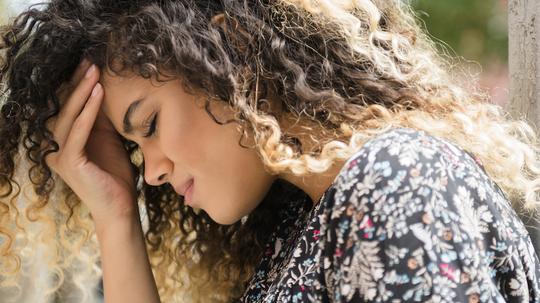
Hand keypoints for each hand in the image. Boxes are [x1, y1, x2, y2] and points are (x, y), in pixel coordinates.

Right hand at [44, 60, 137, 226]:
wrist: (121, 207)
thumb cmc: (117, 175)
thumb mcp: (110, 140)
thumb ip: (103, 120)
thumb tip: (105, 90)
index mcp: (66, 142)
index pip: (70, 109)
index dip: (78, 86)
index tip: (90, 64)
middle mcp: (57, 147)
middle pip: (65, 108)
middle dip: (78, 83)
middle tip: (91, 60)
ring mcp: (60, 156)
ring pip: (68, 116)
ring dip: (82, 92)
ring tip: (95, 71)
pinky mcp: (69, 163)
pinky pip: (78, 131)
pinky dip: (88, 111)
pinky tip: (99, 93)